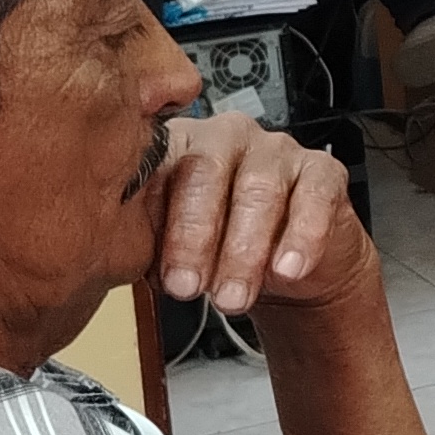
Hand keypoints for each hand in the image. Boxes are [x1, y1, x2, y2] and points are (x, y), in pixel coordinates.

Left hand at [150, 114, 373, 316]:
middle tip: (190, 289)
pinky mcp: (322, 170)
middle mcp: (225, 137)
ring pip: (259, 189)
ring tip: (233, 297)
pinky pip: (314, 196)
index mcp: (176, 146)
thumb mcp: (172, 252)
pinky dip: (302, 236)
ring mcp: (276, 149)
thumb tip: (112, 255)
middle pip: (206, 172)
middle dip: (197, 238)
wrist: (288, 270)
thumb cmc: (220, 252)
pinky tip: (288, 269)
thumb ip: (144, 242)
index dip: (160, 228)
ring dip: (245, 251)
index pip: (159, 172)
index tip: (161, 280)